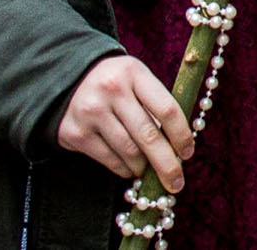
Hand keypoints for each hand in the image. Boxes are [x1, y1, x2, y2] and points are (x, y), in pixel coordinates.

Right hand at [54, 56, 191, 188]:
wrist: (68, 81)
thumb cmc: (116, 83)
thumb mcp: (137, 79)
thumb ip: (156, 104)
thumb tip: (177, 144)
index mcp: (135, 73)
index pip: (167, 108)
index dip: (181, 134)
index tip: (188, 153)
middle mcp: (112, 91)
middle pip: (149, 135)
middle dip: (166, 164)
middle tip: (177, 183)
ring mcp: (91, 113)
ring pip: (128, 151)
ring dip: (144, 168)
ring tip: (151, 174)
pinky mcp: (75, 133)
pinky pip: (108, 159)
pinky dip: (124, 169)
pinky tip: (131, 171)